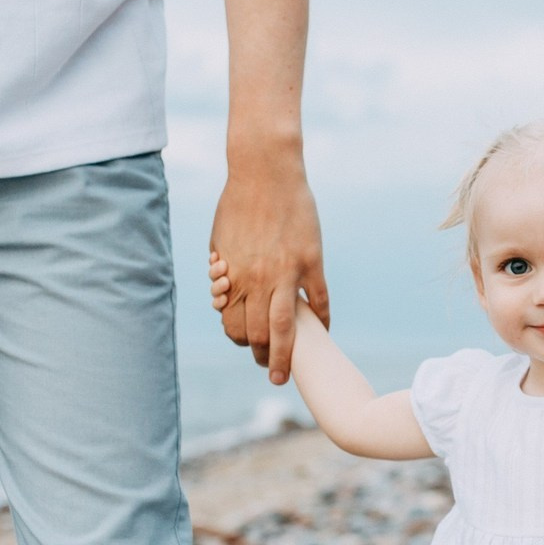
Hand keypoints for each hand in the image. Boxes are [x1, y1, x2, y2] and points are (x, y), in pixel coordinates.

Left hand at [209, 162, 328, 384]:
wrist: (265, 172)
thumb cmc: (238, 203)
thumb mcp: (220, 239)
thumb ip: (224, 271)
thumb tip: (224, 294)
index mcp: (233, 276)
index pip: (234, 326)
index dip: (240, 342)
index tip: (248, 348)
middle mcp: (258, 280)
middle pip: (259, 335)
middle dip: (263, 358)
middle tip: (270, 371)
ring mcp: (287, 273)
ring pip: (287, 329)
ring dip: (286, 356)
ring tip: (288, 372)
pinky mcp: (311, 262)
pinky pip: (320, 301)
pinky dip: (322, 321)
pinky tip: (323, 331)